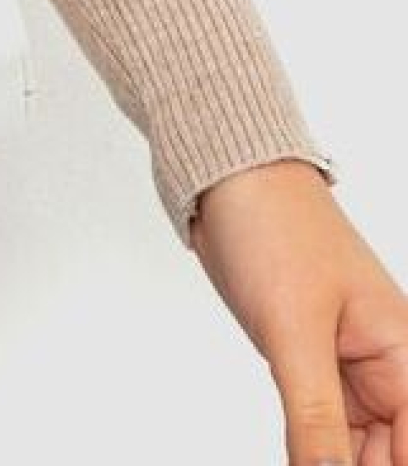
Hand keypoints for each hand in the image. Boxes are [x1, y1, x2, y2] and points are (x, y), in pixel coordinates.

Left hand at [190, 161, 406, 463]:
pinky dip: (311, 456)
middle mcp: (387, 370)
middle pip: (388, 455)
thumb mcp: (293, 330)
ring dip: (330, 465)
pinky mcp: (310, 368)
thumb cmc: (272, 224)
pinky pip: (322, 433)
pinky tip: (294, 462)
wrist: (225, 176)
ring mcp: (348, 371)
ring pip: (355, 452)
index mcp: (406, 355)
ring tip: (296, 463)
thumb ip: (315, 418)